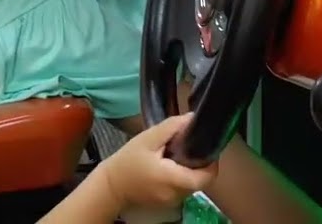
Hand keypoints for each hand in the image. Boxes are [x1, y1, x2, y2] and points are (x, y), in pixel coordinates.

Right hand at [102, 114, 217, 209]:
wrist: (110, 186)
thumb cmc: (127, 161)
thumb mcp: (148, 139)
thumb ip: (171, 128)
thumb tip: (192, 118)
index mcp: (172, 179)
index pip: (206, 178)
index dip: (211, 163)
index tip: (206, 147)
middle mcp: (176, 195)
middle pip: (200, 180)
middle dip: (200, 164)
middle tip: (190, 146)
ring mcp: (172, 202)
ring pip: (192, 185)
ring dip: (190, 171)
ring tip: (178, 154)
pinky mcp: (168, 203)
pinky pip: (182, 189)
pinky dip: (181, 177)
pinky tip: (170, 165)